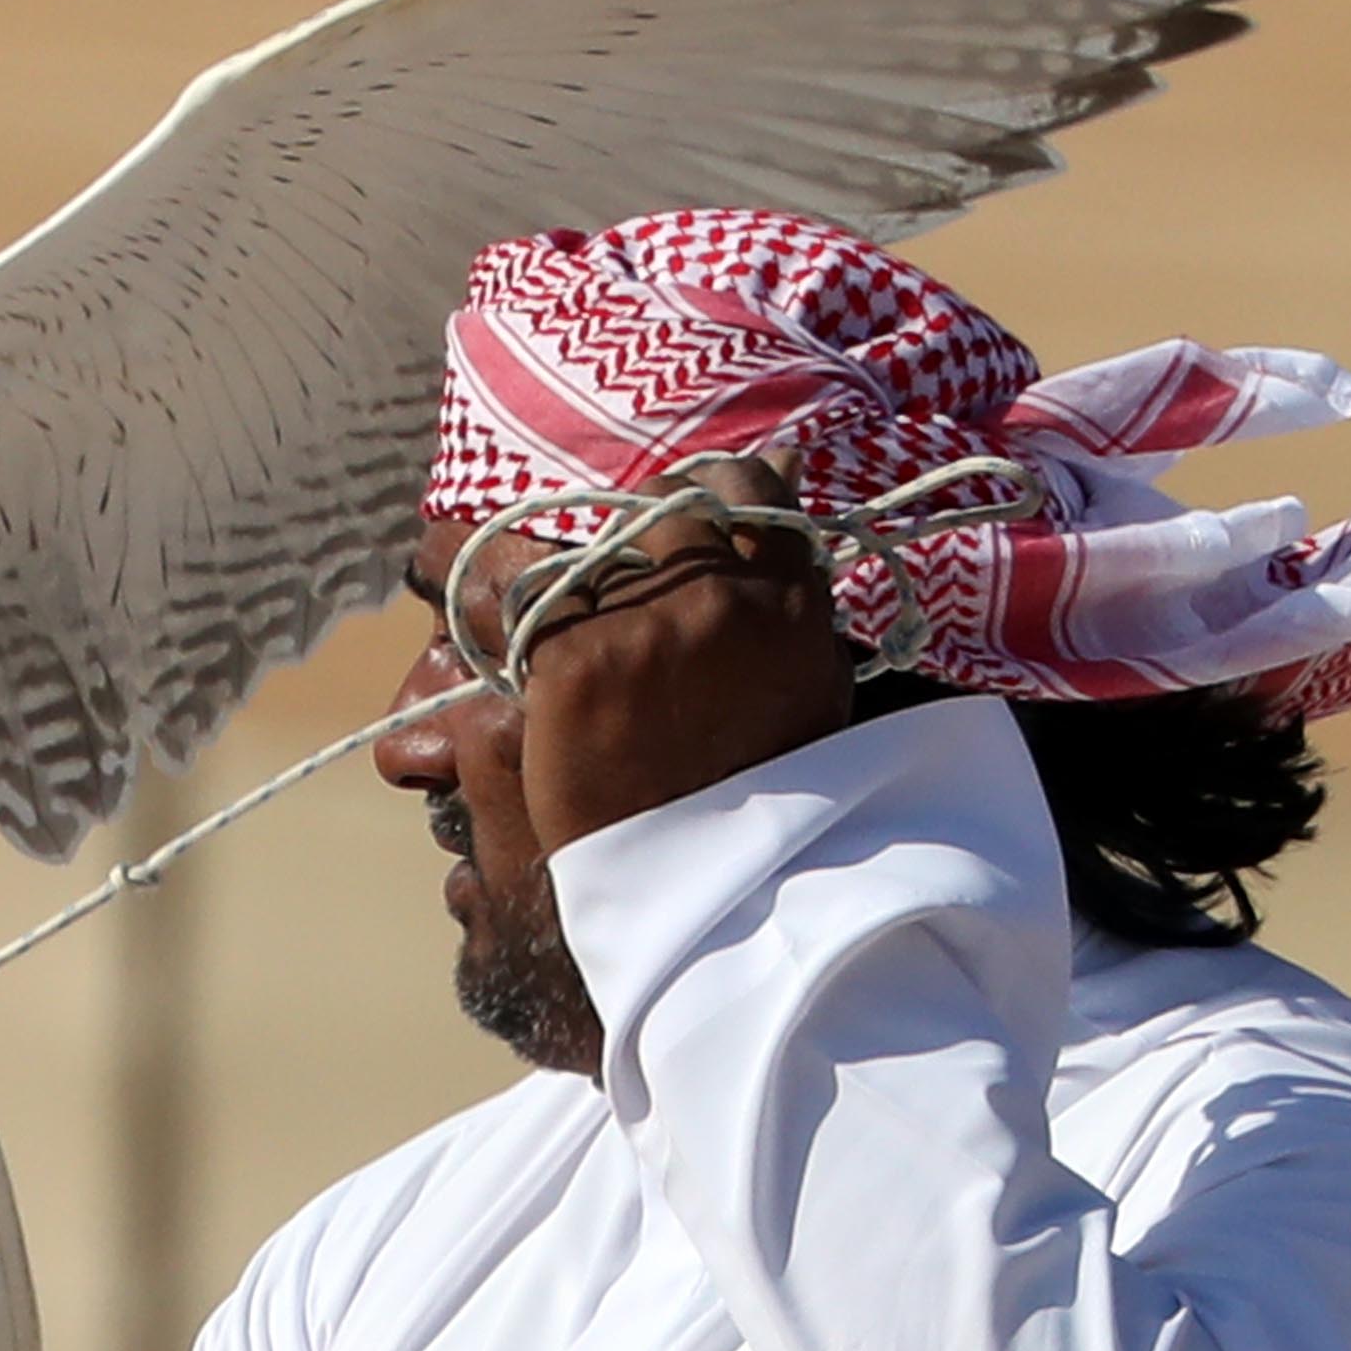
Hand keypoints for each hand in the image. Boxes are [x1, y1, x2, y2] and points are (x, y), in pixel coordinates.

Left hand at [461, 455, 861, 854]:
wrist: (693, 885)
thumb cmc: (757, 791)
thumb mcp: (808, 681)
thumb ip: (791, 582)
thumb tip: (786, 465)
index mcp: (788, 603)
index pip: (748, 483)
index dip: (712, 488)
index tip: (692, 511)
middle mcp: (718, 598)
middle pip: (663, 507)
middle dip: (643, 532)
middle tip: (629, 582)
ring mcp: (641, 624)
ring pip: (597, 556)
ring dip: (592, 592)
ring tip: (601, 661)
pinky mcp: (571, 658)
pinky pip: (542, 606)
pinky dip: (542, 638)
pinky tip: (556, 686)